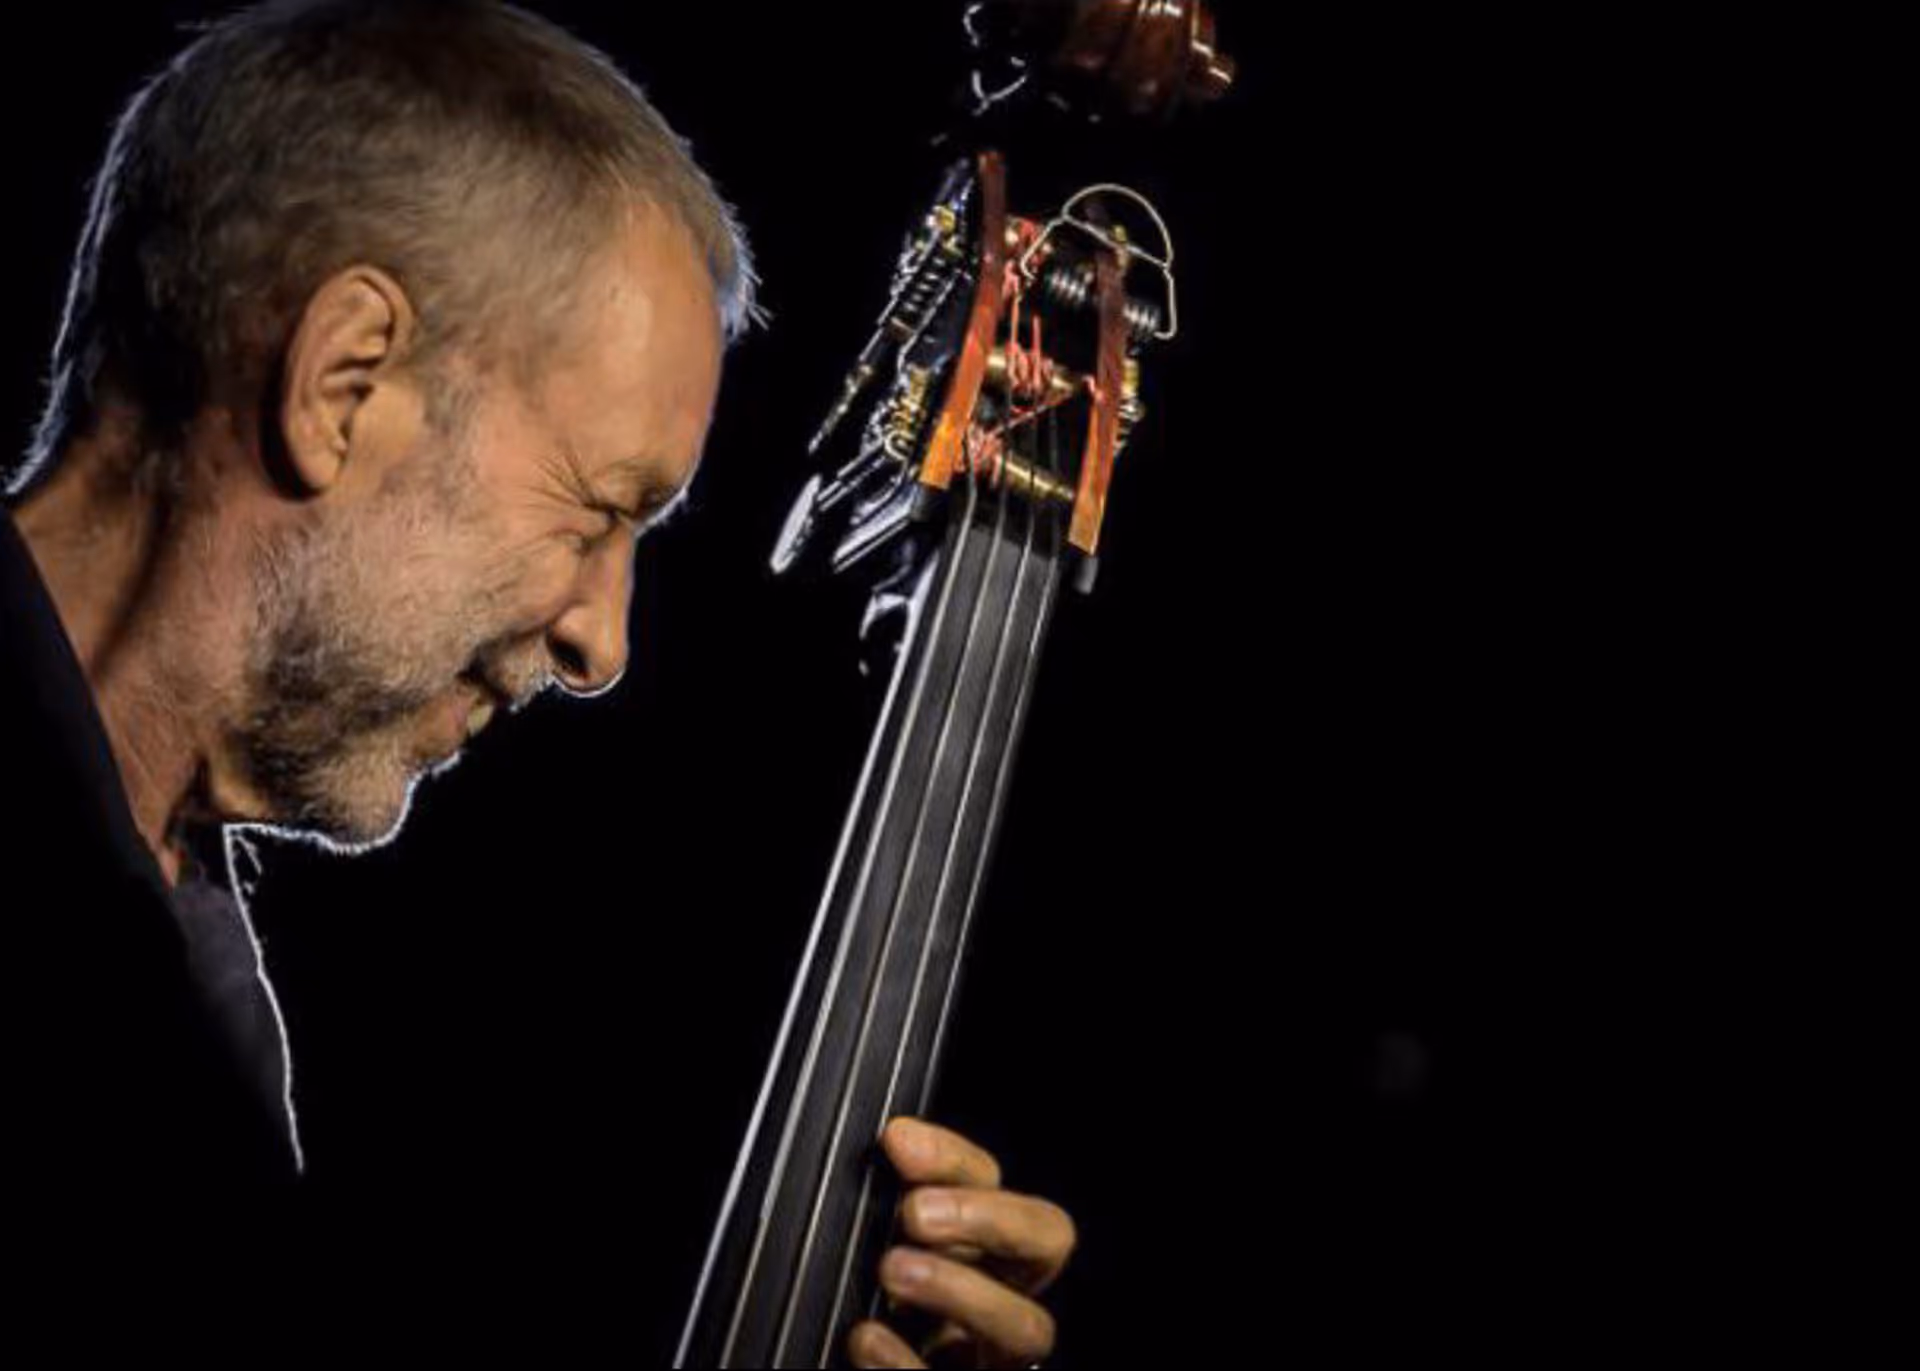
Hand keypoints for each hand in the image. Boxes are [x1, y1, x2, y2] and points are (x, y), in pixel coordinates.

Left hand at [848, 1118, 1075, 1368]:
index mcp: (985, 1254)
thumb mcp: (871, 1258)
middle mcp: (1004, 1304)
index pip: (991, 1181)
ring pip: (1027, 1327)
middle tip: (916, 1213)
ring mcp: (995, 1362)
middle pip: (1045, 1243)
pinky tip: (868, 1339)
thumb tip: (889, 1147)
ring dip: (963, 1289)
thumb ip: (885, 1212)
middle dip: (988, 1217)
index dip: (955, 1160)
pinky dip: (908, 1363)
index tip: (899, 1142)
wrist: (839, 1368)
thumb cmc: (864, 1327)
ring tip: (894, 1270)